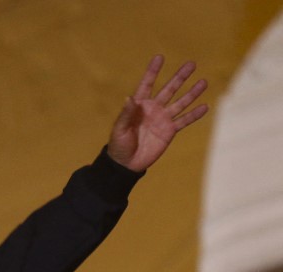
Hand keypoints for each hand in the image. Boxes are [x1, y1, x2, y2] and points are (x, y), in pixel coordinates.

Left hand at [107, 55, 208, 171]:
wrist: (127, 163)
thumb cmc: (119, 145)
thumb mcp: (120, 129)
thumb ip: (126, 114)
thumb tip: (129, 98)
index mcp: (139, 105)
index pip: (147, 84)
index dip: (153, 71)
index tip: (160, 57)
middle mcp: (153, 109)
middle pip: (169, 89)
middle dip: (180, 77)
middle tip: (191, 64)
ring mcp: (163, 119)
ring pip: (180, 103)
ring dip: (192, 93)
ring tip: (203, 82)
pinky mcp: (170, 131)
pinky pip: (184, 121)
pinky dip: (194, 115)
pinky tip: (205, 106)